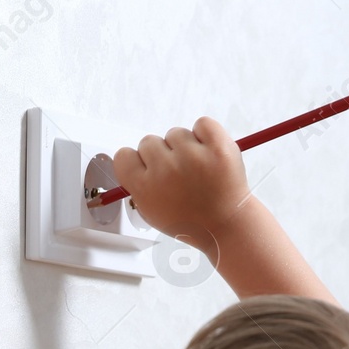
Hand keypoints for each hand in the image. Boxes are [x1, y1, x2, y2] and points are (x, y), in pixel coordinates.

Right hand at [112, 116, 252, 257]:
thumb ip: (138, 187)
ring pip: (176, 133)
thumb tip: (136, 162)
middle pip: (149, 141)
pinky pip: (202, 124)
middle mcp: (166, 170)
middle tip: (178, 174)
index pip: (123, 156)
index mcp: (145, 188)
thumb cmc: (189, 220)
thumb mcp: (151, 213)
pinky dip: (205, 134)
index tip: (148, 168)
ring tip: (197, 170)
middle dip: (162, 155)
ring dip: (185, 146)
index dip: (137, 161)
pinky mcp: (218, 146)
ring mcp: (193, 156)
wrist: (225, 225)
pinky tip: (208, 155)